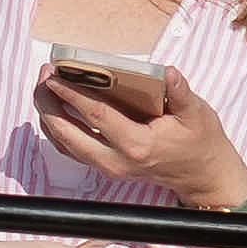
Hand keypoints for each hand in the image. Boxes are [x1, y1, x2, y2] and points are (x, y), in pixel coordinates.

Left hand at [33, 60, 246, 213]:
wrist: (202, 175)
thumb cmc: (199, 141)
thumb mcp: (196, 113)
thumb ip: (180, 92)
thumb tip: (168, 72)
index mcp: (137, 145)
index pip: (95, 116)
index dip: (72, 94)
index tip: (55, 74)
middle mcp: (116, 160)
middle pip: (67, 133)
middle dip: (49, 102)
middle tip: (44, 74)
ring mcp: (108, 167)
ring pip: (64, 143)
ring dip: (49, 114)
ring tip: (44, 85)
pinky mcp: (105, 167)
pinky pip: (70, 149)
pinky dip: (56, 128)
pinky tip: (54, 107)